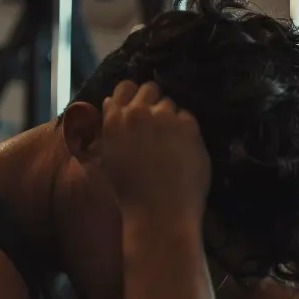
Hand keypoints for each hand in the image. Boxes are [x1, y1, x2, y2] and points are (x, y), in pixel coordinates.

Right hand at [99, 80, 210, 216]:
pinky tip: (183, 150)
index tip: (140, 108)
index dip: (134, 96)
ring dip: (171, 118)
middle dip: (154, 103)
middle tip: (158, 126)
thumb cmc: (132, 193)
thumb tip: (112, 103)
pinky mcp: (188, 126)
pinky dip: (186, 130)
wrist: (161, 211)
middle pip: (150, 89)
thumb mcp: (110, 158)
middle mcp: (138, 113)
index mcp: (114, 120)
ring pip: (170, 104)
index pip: (125, 87)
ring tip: (171, 144)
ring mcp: (164, 117)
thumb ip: (111, 128)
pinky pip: (188, 117)